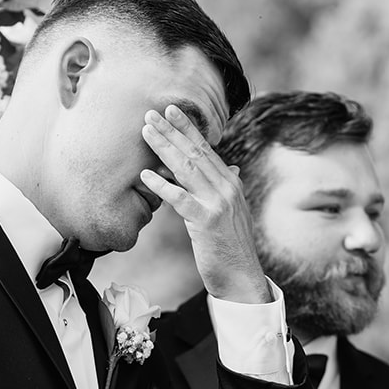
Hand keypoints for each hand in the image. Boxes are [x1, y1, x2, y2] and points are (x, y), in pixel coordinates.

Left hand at [140, 106, 271, 303]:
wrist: (242, 277)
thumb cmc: (232, 247)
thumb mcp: (233, 212)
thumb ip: (228, 189)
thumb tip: (231, 169)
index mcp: (231, 183)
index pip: (206, 149)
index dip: (188, 129)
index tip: (171, 111)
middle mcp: (227, 188)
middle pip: (195, 152)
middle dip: (172, 131)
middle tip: (151, 113)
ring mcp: (218, 203)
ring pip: (187, 168)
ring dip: (164, 148)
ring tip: (146, 132)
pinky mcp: (206, 221)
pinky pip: (180, 199)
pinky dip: (162, 185)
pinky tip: (146, 175)